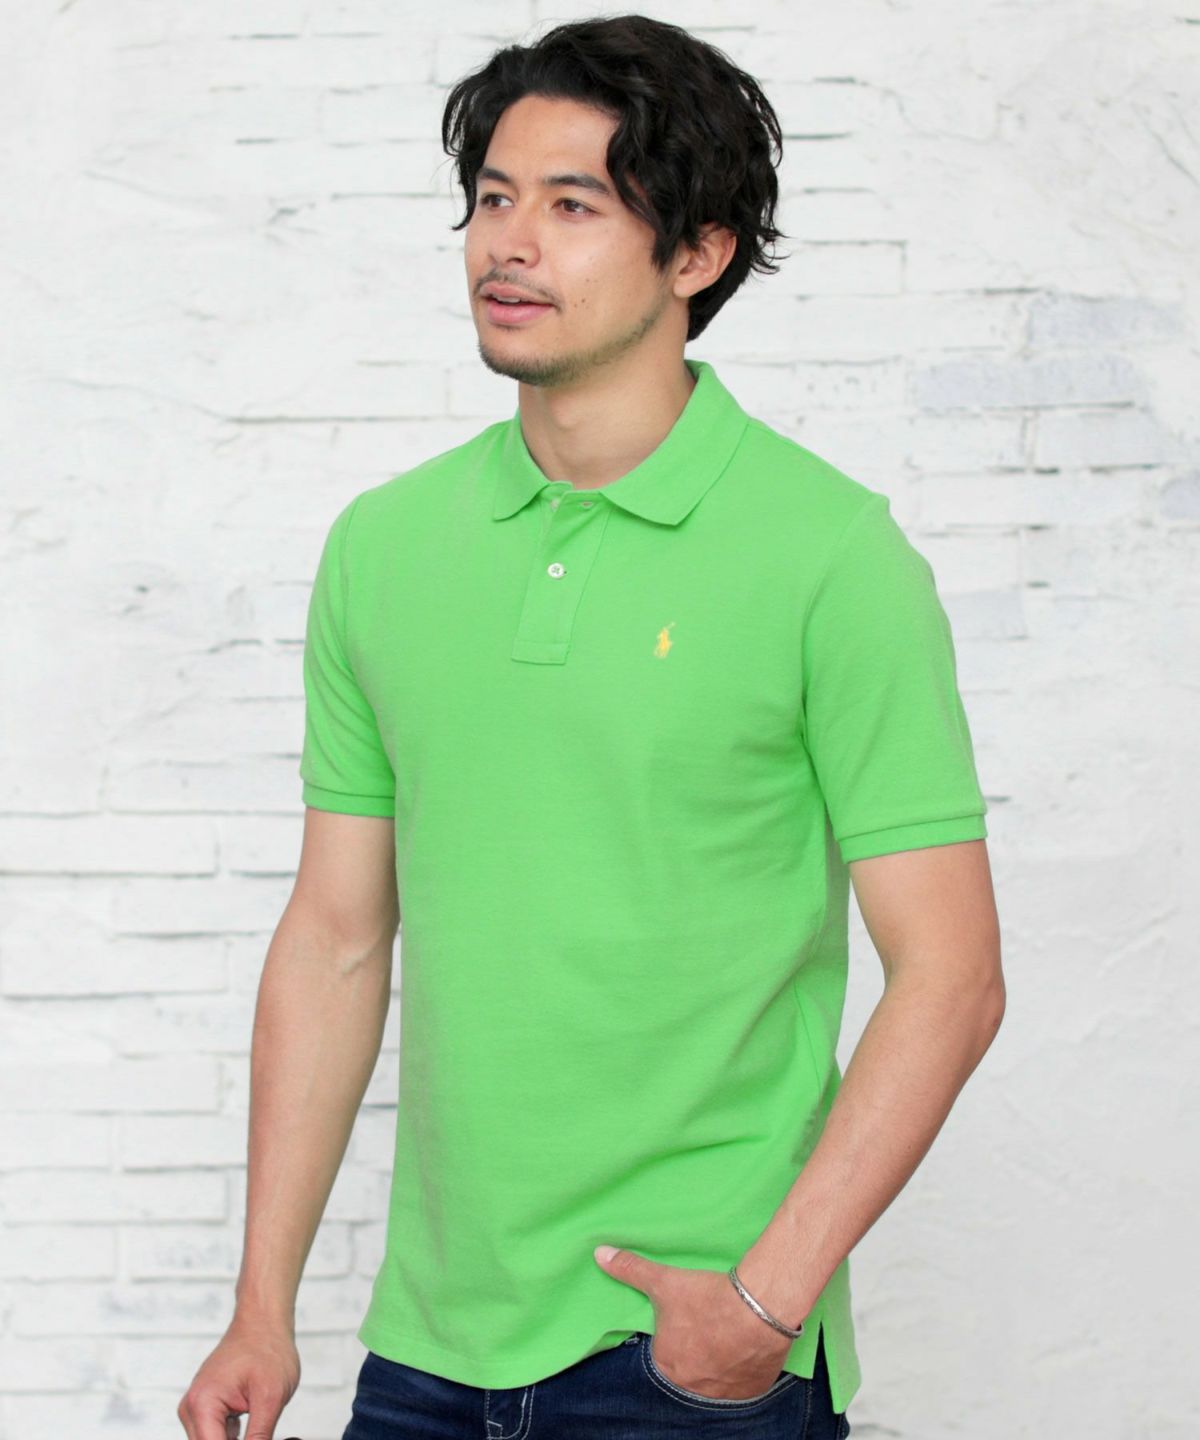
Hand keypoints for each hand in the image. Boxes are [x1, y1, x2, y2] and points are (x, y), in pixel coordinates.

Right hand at [177, 1312, 300, 1439]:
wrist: (264, 1321)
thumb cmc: (268, 1349)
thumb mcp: (271, 1397)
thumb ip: (259, 1436)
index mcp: (202, 1405)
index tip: (258, 1438)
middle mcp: (191, 1409)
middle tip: (263, 1427)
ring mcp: (196, 1408)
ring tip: (260, 1416)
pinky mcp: (206, 1407)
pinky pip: (215, 1435)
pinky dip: (235, 1436)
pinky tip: (254, 1419)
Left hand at [593, 1244, 796, 1400]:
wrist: (758, 1308)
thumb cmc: (706, 1298)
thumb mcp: (664, 1281)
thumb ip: (631, 1270)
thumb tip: (599, 1254)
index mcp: (668, 1365)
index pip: (664, 1353)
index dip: (674, 1335)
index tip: (686, 1321)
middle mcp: (693, 1386)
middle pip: (690, 1367)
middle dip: (695, 1349)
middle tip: (707, 1324)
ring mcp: (726, 1392)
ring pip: (718, 1377)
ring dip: (719, 1360)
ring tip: (727, 1333)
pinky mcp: (754, 1388)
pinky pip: (744, 1382)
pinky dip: (744, 1367)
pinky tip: (745, 1346)